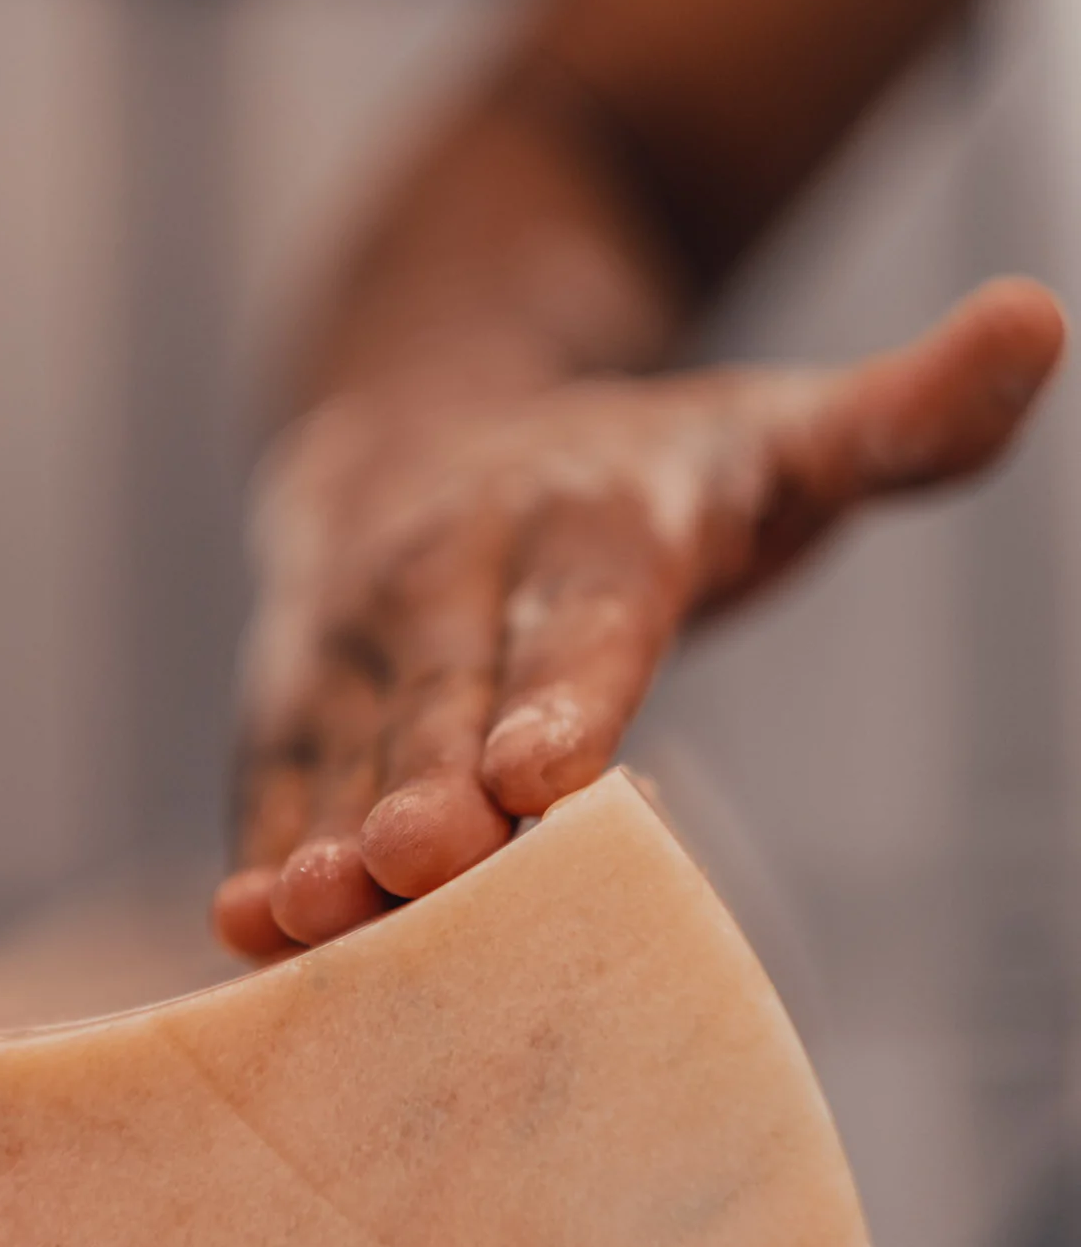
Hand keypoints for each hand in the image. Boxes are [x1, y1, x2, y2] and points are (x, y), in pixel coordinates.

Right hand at [214, 279, 1064, 956]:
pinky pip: (278, 774)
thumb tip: (1035, 322)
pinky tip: (244, 924)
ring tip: (300, 914)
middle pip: (450, 689)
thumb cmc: (639, 476)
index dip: (568, 693)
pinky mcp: (297, 695)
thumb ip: (904, 416)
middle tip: (420, 864)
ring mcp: (362, 633)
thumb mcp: (780, 435)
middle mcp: (457, 563)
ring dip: (323, 829)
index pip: (589, 613)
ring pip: (347, 740)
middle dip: (430, 781)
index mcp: (596, 515)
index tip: (548, 775)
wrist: (427, 431)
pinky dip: (263, 844)